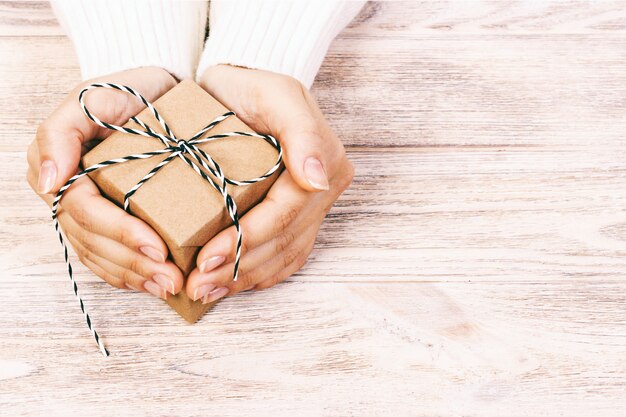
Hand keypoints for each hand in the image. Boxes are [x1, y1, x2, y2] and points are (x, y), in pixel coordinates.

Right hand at [27, 67, 184, 298]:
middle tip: (172, 278)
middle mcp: (70, 196)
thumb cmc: (128, 92)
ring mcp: (90, 211)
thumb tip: (49, 181)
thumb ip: (61, 132)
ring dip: (135, 277)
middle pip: (95, 242)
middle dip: (133, 264)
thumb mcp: (93, 97)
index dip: (119, 233)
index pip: (85, 212)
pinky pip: (111, 257)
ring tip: (170, 287)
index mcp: (61, 170)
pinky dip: (133, 274)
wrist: (159, 93)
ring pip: (102, 257)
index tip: (156, 247)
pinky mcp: (111, 220)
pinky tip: (156, 284)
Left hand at [187, 65, 353, 302]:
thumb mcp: (274, 95)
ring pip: (284, 254)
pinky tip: (231, 286)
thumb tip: (317, 180)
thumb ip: (301, 132)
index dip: (247, 240)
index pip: (284, 213)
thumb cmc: (250, 87)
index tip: (207, 258)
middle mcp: (322, 188)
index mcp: (323, 161)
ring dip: (246, 279)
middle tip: (197, 285)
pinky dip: (259, 275)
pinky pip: (285, 255)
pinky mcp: (297, 215)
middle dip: (240, 268)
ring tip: (206, 293)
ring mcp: (312, 205)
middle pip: (283, 240)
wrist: (238, 86)